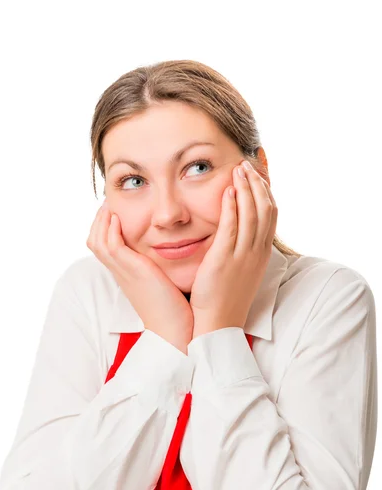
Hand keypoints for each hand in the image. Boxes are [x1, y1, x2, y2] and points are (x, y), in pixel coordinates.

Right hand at [86, 202, 193, 352]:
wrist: (176, 331)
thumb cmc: (175, 310)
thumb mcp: (162, 283)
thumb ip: (160, 268)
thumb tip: (172, 254)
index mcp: (126, 274)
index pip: (104, 246)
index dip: (105, 227)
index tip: (116, 211)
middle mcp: (121, 272)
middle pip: (94, 240)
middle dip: (99, 219)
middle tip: (109, 203)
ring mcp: (124, 272)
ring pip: (97, 240)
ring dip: (102, 220)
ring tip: (111, 204)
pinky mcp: (133, 271)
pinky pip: (111, 245)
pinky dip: (110, 229)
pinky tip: (118, 216)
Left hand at [190, 159, 277, 336]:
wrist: (218, 324)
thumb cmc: (226, 298)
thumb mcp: (242, 272)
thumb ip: (243, 251)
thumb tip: (240, 234)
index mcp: (262, 254)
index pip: (271, 216)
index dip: (265, 193)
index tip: (256, 176)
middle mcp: (256, 252)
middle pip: (265, 209)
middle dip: (257, 184)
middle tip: (247, 165)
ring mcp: (243, 256)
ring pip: (252, 214)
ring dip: (246, 188)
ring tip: (238, 170)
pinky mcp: (224, 260)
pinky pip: (232, 227)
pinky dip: (232, 206)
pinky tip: (228, 191)